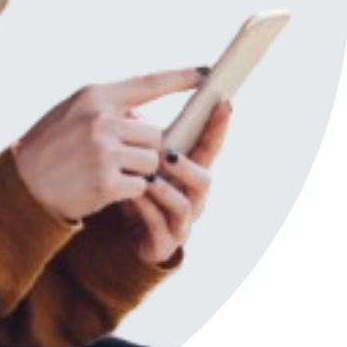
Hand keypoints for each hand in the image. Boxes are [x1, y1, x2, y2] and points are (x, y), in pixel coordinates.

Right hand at [11, 66, 205, 222]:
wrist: (22, 184)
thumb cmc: (49, 146)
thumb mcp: (71, 113)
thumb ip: (106, 109)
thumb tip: (145, 121)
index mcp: (92, 96)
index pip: (147, 83)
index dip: (180, 78)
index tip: (206, 74)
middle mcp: (100, 119)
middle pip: (156, 133)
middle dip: (144, 147)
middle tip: (116, 157)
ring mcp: (103, 151)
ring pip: (152, 160)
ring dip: (139, 171)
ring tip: (108, 172)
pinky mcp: (106, 181)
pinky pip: (140, 185)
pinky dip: (129, 191)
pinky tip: (103, 188)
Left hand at [120, 99, 233, 264]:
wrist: (122, 232)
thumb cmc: (137, 188)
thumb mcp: (140, 159)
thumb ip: (139, 138)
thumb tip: (127, 109)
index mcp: (189, 172)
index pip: (208, 148)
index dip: (218, 128)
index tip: (224, 104)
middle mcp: (191, 197)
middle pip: (205, 181)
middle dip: (187, 167)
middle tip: (165, 155)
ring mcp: (179, 221)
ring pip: (185, 207)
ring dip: (164, 190)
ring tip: (146, 179)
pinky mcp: (162, 242)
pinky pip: (159, 226)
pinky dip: (146, 210)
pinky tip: (132, 196)